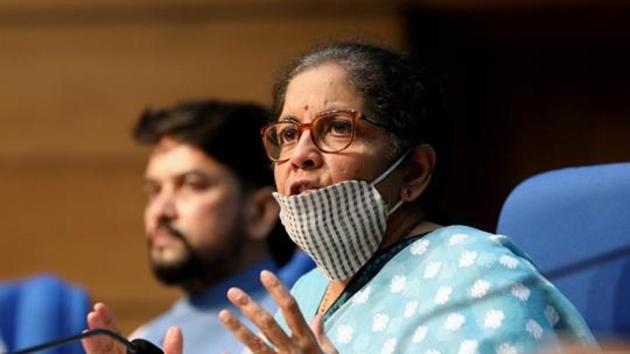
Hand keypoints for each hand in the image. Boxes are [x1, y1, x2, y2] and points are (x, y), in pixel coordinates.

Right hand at [82, 302, 182, 353]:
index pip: (116, 339)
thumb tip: (175, 329)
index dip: (108, 323)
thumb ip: (172, 352)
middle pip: (104, 345)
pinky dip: (93, 352)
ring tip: (88, 327)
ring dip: (92, 342)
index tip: (99, 307)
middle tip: (93, 311)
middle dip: (98, 328)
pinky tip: (89, 341)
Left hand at [218, 270, 337, 353]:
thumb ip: (321, 335)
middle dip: (250, 306)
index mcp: (308, 340)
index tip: (264, 273)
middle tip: (232, 291)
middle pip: (269, 324)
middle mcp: (293, 351)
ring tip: (223, 314)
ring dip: (238, 329)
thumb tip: (318, 315)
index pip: (292, 309)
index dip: (278, 290)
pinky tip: (220, 352)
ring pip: (256, 345)